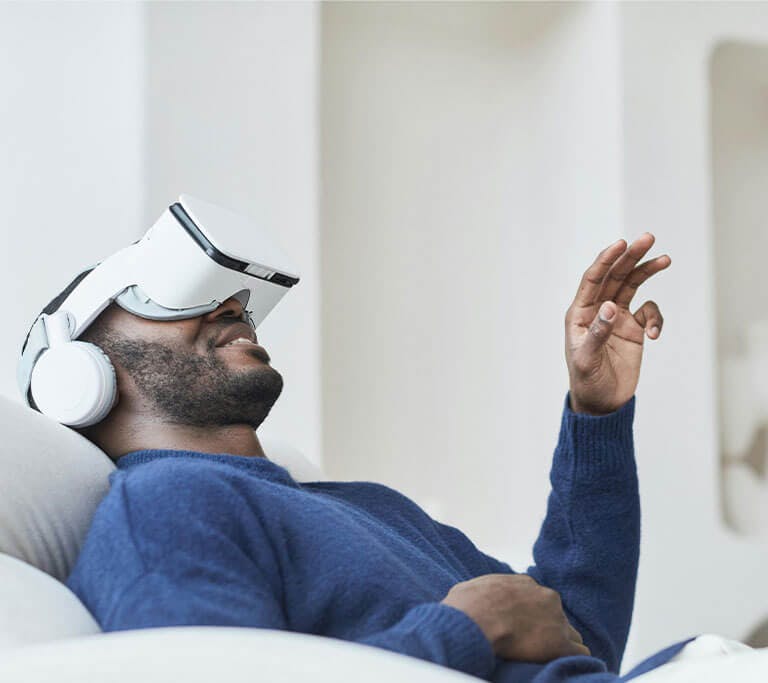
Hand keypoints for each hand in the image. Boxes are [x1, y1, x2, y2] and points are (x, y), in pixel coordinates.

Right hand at [441, 574, 589, 661]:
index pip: (538, 600)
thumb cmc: (467, 605)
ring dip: (561, 644)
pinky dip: (574, 659)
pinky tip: (565, 665)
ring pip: (570, 634)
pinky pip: (580, 652)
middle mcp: (546, 597)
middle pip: (556, 616)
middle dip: (548, 628)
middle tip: (533, 643)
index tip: (523, 625)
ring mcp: (557, 620)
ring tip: (547, 657)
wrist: (476, 620)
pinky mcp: (561, 644)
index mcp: (526, 584)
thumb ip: (486, 590)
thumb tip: (476, 596)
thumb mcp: (473, 587)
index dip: (532, 615)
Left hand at [565, 234, 670, 414]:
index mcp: (580, 313)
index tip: (621, 244)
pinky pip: (648, 312)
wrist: (602, 403)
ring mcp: (617, 318)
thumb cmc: (586, 381)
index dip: (606, 260)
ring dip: (647, 271)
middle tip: (648, 238)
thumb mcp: (587, 359)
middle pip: (615, 276)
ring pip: (632, 286)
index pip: (593, 279)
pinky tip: (655, 334)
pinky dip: (656, 318)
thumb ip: (598, 333)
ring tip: (665, 259)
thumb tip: (609, 306)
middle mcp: (598, 310)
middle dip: (631, 257)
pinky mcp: (633, 329)